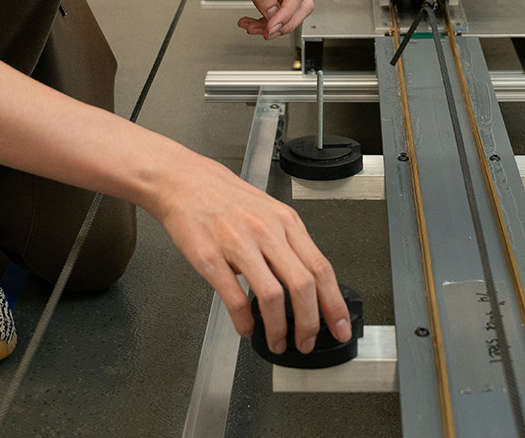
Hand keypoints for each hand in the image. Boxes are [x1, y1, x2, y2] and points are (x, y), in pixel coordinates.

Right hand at [146, 152, 351, 353]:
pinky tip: (246, 328)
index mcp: (285, 222)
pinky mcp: (210, 258)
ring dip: (278, 328)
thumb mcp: (268, 212)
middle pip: (303, 285)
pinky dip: (244, 322)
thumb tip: (305, 285)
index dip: (334, 303)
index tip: (340, 327)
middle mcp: (266, 231)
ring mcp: (238, 244)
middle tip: (307, 343)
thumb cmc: (225, 198)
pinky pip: (234, 298)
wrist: (184, 181)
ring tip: (278, 342)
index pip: (321, 268)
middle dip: (309, 323)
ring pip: (272, 295)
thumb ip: (287, 245)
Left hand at [191, 0, 313, 41]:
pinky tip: (249, 22)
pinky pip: (274, 11)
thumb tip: (273, 13)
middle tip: (267, 32)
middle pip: (300, 5)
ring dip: (272, 24)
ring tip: (251, 27)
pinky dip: (264, 20)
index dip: (286, 14)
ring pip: (287, 11)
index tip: (272, 27)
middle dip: (284, 22)